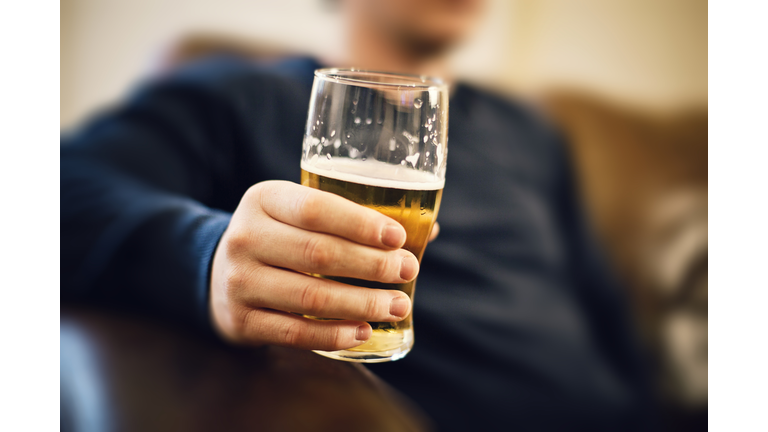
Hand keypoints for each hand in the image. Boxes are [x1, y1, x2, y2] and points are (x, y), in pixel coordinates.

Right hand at [210, 181, 435, 350]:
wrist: (218, 274)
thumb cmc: (280, 239)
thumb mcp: (298, 215)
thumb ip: (353, 218)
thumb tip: (430, 230)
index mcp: (264, 199)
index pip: (317, 208)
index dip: (361, 224)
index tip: (398, 238)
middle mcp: (245, 236)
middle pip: (319, 252)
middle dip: (372, 265)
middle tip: (408, 271)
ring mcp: (239, 280)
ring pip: (310, 295)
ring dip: (361, 303)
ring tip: (397, 306)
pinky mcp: (240, 320)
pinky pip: (295, 331)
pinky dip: (333, 333)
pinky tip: (363, 332)